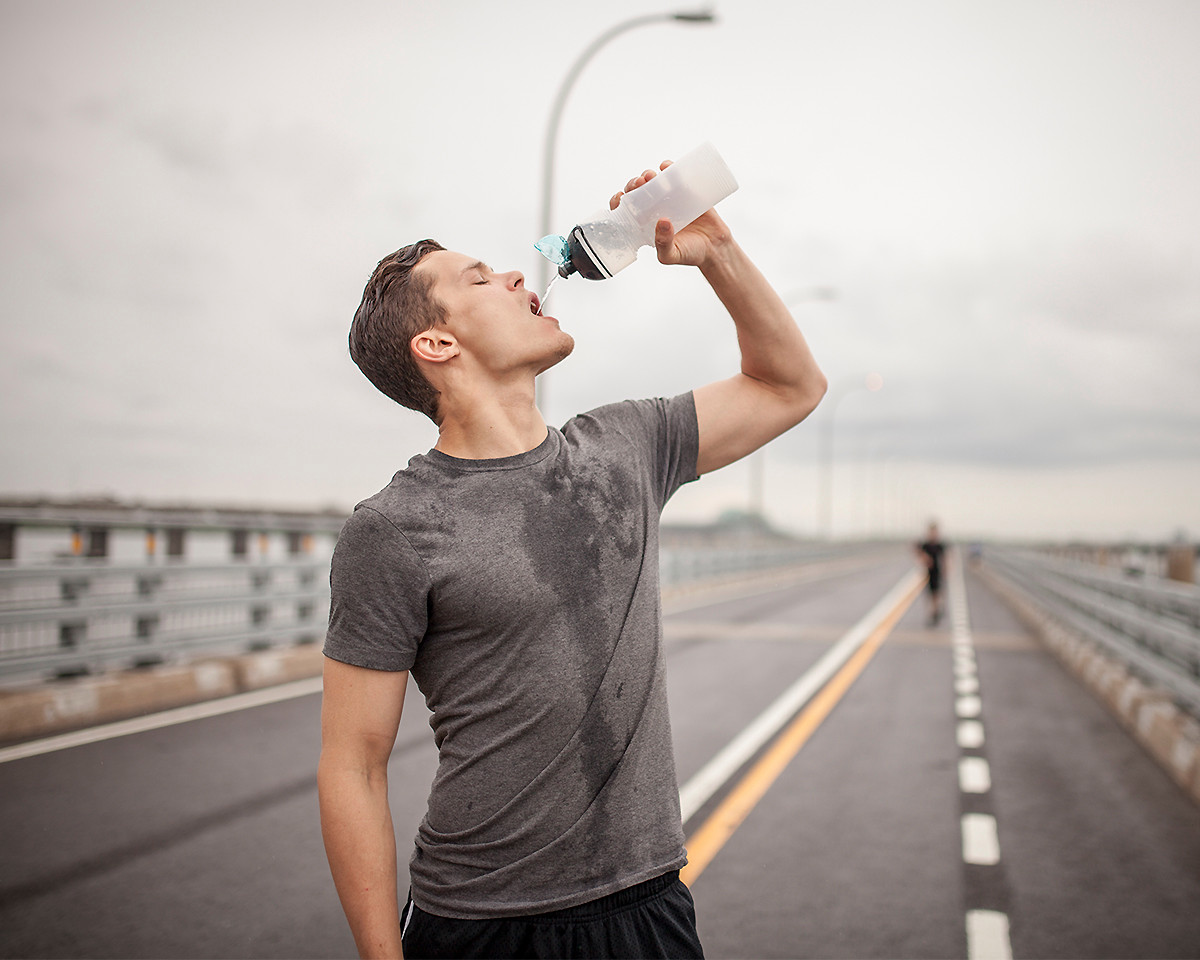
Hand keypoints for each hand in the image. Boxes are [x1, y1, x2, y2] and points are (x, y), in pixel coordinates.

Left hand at [609, 161, 731, 268]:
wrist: (715, 247)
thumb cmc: (689, 254)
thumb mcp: (671, 255)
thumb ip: (663, 244)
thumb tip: (662, 222)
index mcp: (645, 224)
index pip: (626, 210)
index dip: (619, 201)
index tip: (620, 196)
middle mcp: (655, 209)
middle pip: (637, 192)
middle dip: (634, 185)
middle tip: (639, 183)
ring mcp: (670, 199)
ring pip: (653, 182)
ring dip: (648, 175)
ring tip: (650, 176)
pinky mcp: (686, 191)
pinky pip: (675, 176)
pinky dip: (669, 168)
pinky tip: (666, 166)